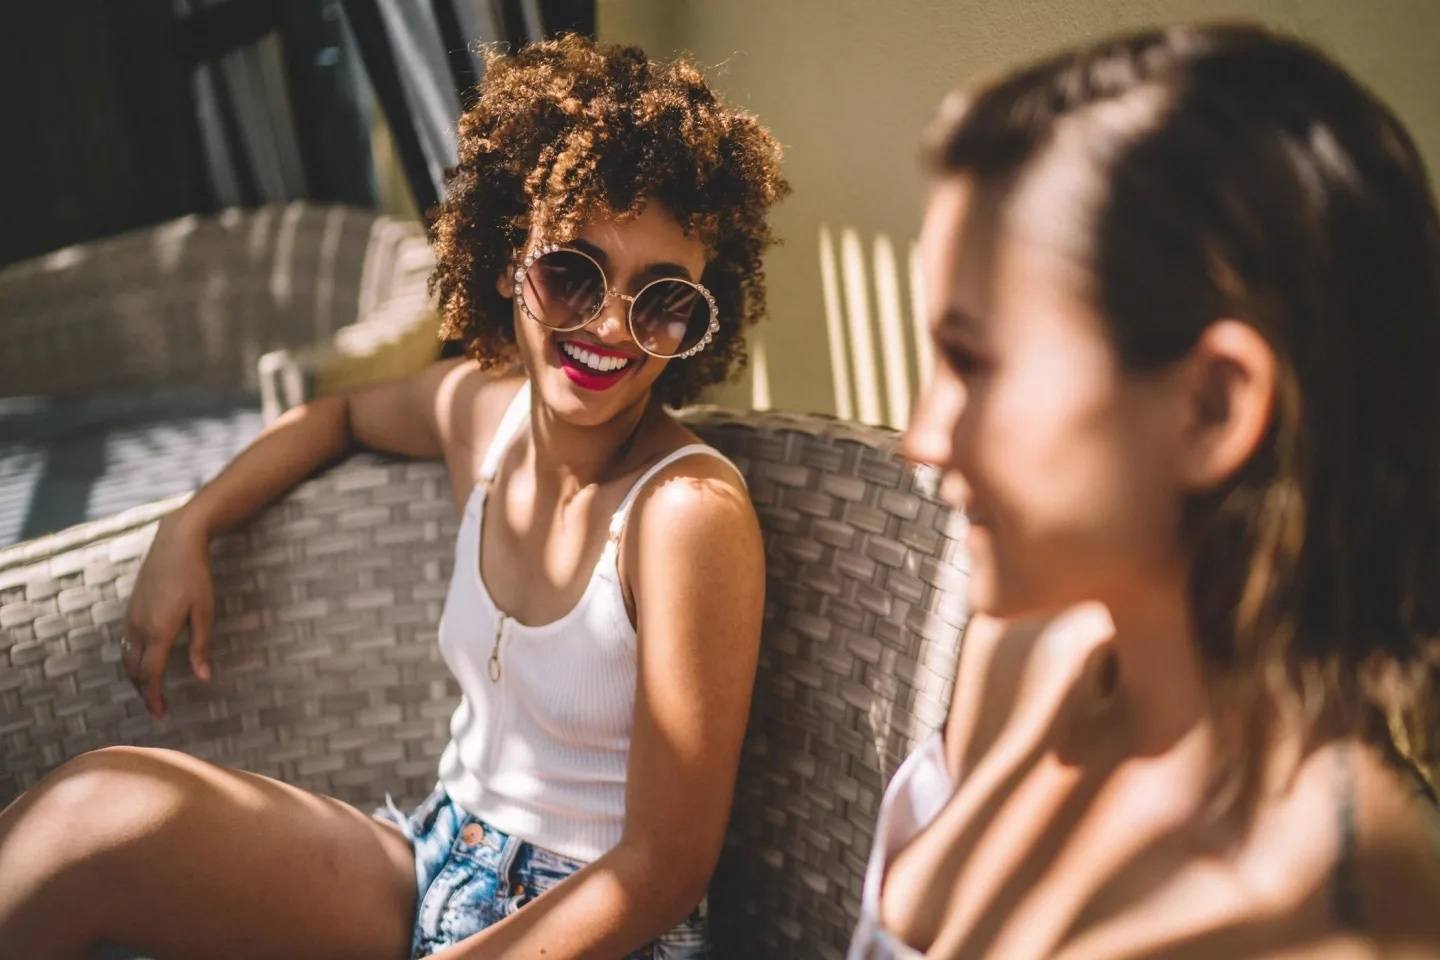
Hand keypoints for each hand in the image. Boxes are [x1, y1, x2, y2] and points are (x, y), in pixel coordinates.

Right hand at [122, 509, 215, 718]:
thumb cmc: (195, 576)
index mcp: (158, 631)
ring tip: (151, 690)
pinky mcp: (129, 608)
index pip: (151, 675)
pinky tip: (145, 663)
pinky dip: (132, 660)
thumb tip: (203, 678)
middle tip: (157, 708)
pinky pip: (125, 643)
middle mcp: (138, 627)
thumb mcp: (205, 612)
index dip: (153, 697)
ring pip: (127, 658)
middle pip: (135, 671)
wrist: (175, 542)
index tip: (159, 714)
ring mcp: (130, 617)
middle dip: (144, 692)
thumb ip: (201, 646)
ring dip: (137, 678)